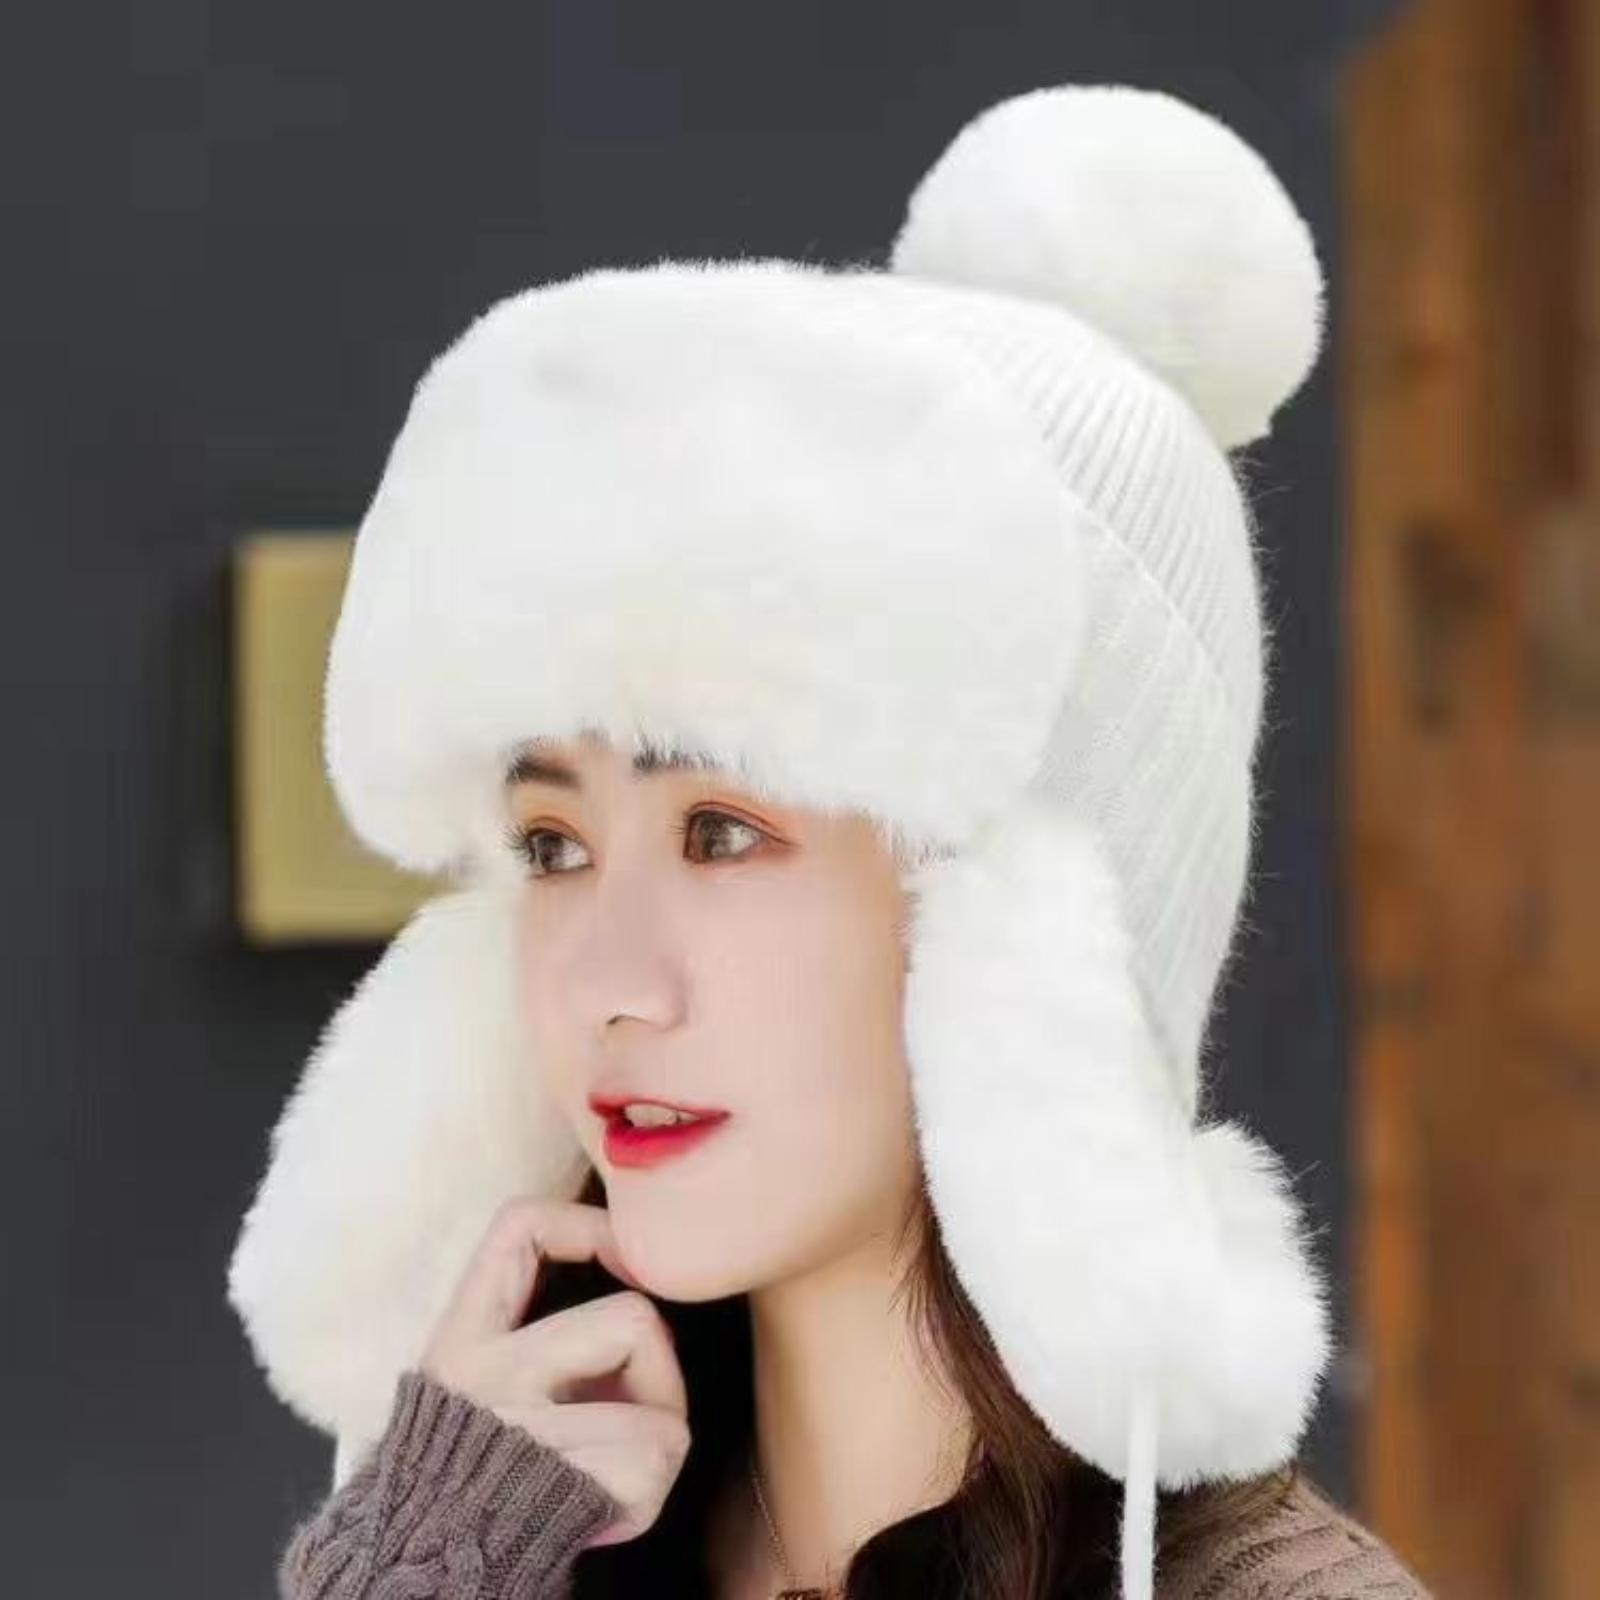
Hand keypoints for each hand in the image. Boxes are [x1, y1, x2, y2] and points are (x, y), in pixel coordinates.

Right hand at [418, 1195, 690, 1548]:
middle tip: (634, 1418)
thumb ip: (538, 1333)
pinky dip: (644, 1498)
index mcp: (462, 1339)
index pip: (519, 1228)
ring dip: (654, 1446)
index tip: (626, 1258)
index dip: (591, 1226)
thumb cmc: (475, 1475)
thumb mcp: (477, 1386)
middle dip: (660, 1374)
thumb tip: (638, 1293)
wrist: (421, 1570)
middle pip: (634, 1321)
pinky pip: (653, 1472)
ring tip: (609, 1475)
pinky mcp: (564, 1488)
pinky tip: (601, 1511)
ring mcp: (525, 1431)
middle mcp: (485, 1374)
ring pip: (660, 1414)